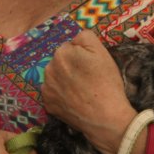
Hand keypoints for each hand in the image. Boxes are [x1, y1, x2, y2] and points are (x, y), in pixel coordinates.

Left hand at [43, 30, 135, 153]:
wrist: (105, 117)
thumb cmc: (106, 82)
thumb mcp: (101, 51)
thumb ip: (85, 37)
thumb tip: (75, 39)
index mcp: (61, 53)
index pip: (71, 47)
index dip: (83, 56)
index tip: (92, 67)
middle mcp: (48, 68)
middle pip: (61, 62)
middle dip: (71, 66)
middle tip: (88, 79)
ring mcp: (46, 88)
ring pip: (56, 77)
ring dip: (65, 80)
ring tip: (82, 90)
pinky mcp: (47, 104)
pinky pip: (54, 94)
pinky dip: (62, 95)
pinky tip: (74, 100)